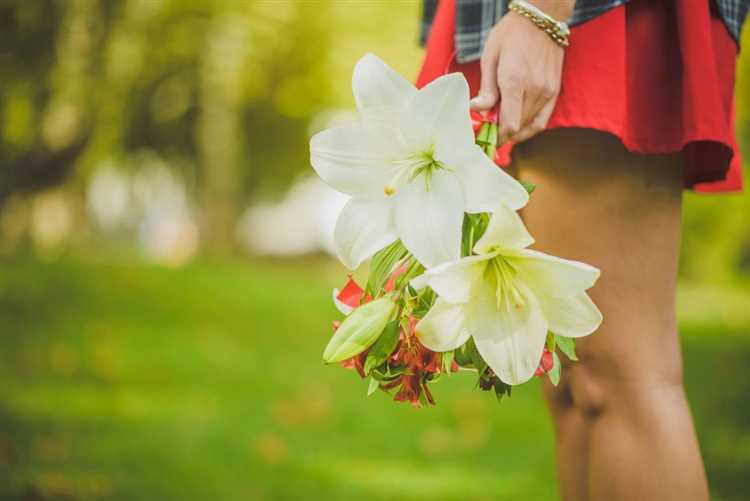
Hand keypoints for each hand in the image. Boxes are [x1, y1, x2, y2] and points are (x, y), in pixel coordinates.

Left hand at [470, 5, 569, 143]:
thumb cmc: (510, 35)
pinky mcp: (554, 91)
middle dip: (500, 136)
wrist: (541, 18)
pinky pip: (542, 121)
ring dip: (514, 133)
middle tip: (486, 135)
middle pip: (518, 128)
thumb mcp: (490, 57)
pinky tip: (517, 129)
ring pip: (529, 127)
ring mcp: (547, 91)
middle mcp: (534, 89)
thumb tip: (476, 110)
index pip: (508, 124)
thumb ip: (486, 88)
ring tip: (499, 130)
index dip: (495, 137)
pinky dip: (529, 129)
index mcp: (514, 81)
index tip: (483, 139)